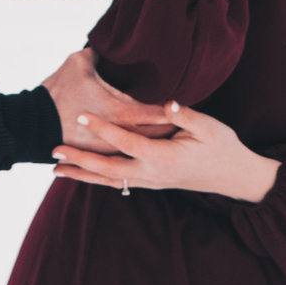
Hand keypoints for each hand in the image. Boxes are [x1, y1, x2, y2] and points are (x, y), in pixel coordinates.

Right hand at [42, 47, 182, 151]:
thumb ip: (98, 53)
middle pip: (156, 136)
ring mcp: (110, 150)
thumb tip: (108, 43)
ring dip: (158, 144)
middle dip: (172, 131)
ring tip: (175, 140)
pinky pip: (127, 157)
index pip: (156, 113)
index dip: (173, 110)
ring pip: (143, 149)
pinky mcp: (99, 157)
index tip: (186, 106)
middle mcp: (119, 135)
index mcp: (120, 112)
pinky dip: (139, 153)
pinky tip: (148, 151)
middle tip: (188, 127)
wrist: (31, 125)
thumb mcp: (78, 63)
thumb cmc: (56, 92)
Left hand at [53, 98, 279, 205]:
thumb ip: (186, 115)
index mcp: (164, 158)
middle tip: (53, 150)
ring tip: (55, 169)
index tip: (82, 116)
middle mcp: (151, 174)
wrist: (232, 176)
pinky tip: (81, 174)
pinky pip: (116, 182)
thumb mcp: (209, 127)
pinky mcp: (149, 182)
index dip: (103, 129)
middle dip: (79, 160)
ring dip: (81, 174)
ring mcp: (149, 181)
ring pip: (108, 180)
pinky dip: (96, 179)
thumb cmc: (222, 147)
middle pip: (107, 169)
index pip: (126, 142)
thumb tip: (168, 102)